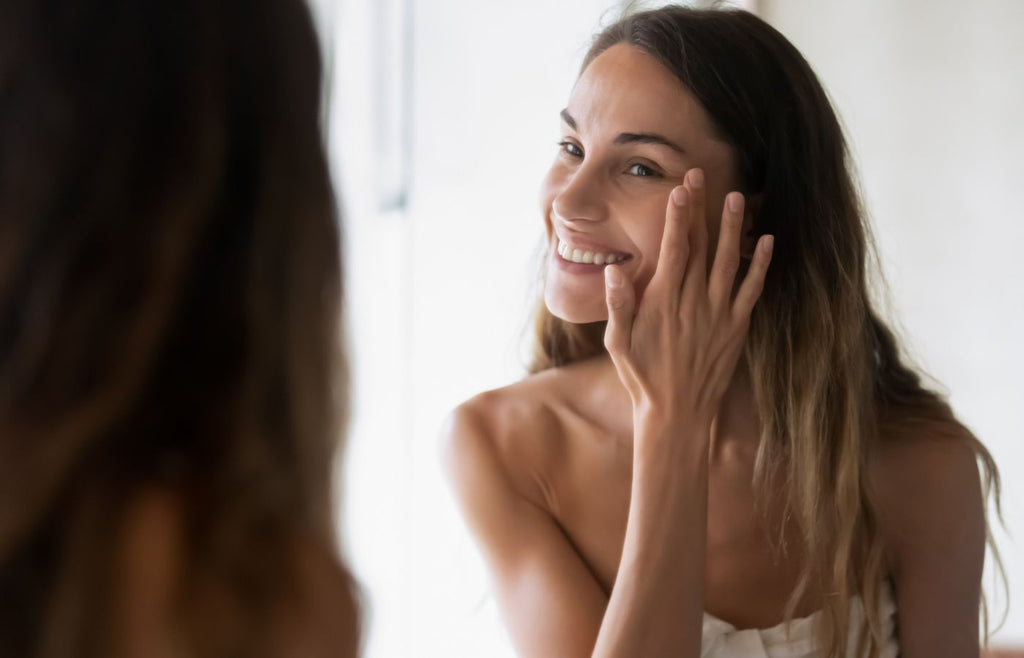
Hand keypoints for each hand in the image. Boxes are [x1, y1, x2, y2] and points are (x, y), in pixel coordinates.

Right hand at [602, 168, 773, 433]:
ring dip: (734, 228)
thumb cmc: (642, 377)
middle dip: (701, 209)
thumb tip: (614, 271)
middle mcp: (694, 303)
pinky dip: (760, 265)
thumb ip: (618, 306)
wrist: (677, 413)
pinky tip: (766, 241)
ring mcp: (719, 314)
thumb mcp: (618, 344)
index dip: (678, 217)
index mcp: (664, 302)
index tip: (680, 190)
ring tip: (737, 197)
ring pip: (730, 261)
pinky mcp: (737, 328)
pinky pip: (752, 290)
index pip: (673, 250)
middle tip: (702, 176)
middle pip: (701, 247)